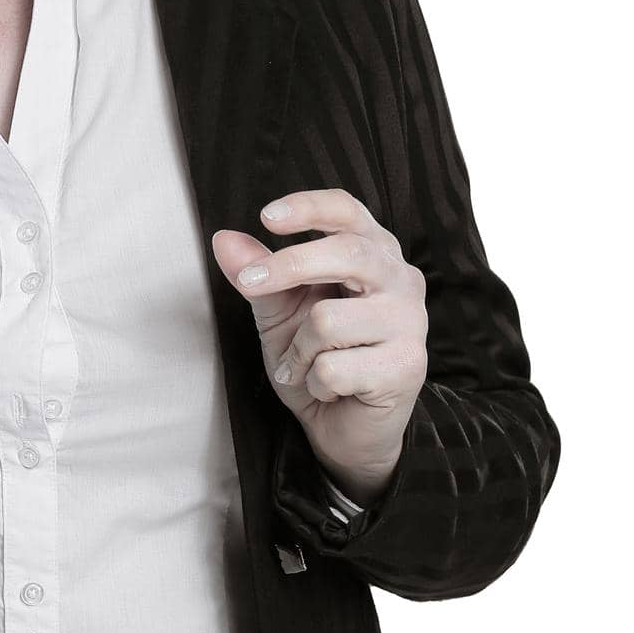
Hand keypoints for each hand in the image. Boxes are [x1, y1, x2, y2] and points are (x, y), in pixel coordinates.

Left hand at [212, 188, 427, 506]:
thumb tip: (224, 239)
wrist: (345, 426)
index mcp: (372, 251)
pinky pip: (335, 366)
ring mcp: (410, 322)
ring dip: (298, 348)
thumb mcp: (278, 309)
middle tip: (249, 284)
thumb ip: (256, 273)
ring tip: (303, 363)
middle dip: (288, 267)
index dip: (308, 207)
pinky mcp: (408, 367)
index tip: (266, 217)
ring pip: (329, 318)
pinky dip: (314, 380)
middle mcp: (400, 279)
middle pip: (346, 252)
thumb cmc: (318, 355)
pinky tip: (327, 387)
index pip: (348, 211)